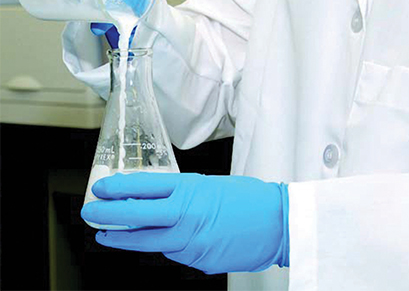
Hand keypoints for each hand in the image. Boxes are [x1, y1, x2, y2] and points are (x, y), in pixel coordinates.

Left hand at [81, 172, 289, 273]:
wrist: (279, 223)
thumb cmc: (250, 199)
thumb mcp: (213, 185)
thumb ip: (183, 194)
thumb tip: (154, 200)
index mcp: (191, 189)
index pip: (144, 187)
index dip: (118, 188)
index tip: (101, 189)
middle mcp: (187, 215)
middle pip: (136, 216)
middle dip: (108, 214)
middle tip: (90, 213)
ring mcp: (192, 241)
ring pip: (148, 242)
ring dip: (125, 239)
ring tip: (109, 236)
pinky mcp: (199, 260)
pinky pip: (174, 252)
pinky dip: (164, 246)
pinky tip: (161, 241)